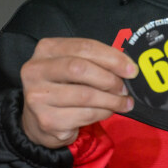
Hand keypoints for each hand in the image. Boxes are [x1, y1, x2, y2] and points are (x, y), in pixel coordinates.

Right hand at [20, 37, 137, 148]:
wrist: (38, 120)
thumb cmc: (62, 86)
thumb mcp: (72, 66)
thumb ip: (94, 61)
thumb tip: (128, 68)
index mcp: (46, 49)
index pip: (83, 47)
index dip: (112, 58)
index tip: (131, 69)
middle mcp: (36, 71)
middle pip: (80, 69)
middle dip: (109, 79)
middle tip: (124, 88)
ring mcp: (38, 97)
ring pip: (85, 95)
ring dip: (112, 100)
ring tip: (123, 102)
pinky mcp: (47, 120)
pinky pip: (85, 115)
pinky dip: (103, 113)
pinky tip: (108, 111)